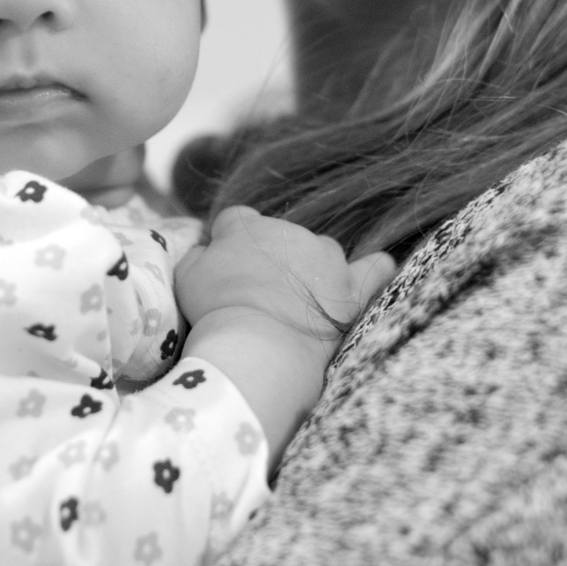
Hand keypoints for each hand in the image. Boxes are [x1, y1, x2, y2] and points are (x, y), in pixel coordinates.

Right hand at [175, 205, 393, 345]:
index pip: (237, 221)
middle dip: (270, 260)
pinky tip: (380, 266)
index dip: (229, 243)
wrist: (259, 345)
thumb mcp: (186, 276)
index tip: (226, 269)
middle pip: (279, 238)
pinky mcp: (351, 288)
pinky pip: (373, 270)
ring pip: (318, 253)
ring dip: (309, 270)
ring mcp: (325, 257)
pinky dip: (375, 268)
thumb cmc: (216, 311)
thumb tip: (209, 248)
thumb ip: (198, 253)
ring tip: (296, 305)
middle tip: (257, 297)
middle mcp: (290, 231)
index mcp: (248, 225)